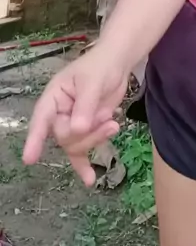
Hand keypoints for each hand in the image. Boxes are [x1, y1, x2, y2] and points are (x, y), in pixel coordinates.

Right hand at [23, 46, 128, 185]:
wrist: (116, 64)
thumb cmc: (100, 66)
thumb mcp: (93, 82)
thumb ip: (85, 106)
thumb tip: (77, 130)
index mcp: (54, 97)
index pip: (41, 119)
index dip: (35, 139)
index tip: (29, 159)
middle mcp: (59, 113)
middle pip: (65, 137)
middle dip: (88, 133)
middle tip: (108, 119)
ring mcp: (72, 124)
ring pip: (77, 145)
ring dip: (96, 138)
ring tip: (114, 124)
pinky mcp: (86, 131)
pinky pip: (80, 152)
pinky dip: (84, 165)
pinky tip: (89, 180)